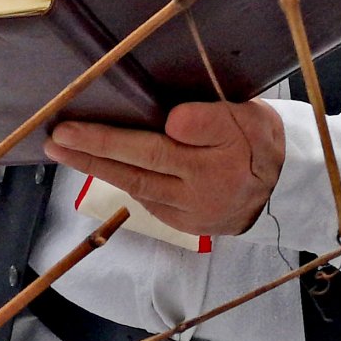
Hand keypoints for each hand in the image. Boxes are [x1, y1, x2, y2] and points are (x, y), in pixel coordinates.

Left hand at [45, 100, 286, 241]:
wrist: (284, 192)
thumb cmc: (261, 142)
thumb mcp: (251, 117)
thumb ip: (211, 118)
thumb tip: (172, 122)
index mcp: (223, 152)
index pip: (174, 136)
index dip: (128, 131)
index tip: (89, 115)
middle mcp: (203, 186)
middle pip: (142, 165)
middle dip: (95, 148)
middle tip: (57, 135)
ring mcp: (192, 210)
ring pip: (137, 186)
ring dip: (96, 167)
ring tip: (62, 149)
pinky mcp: (185, 225)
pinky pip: (147, 201)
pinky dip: (120, 182)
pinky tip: (96, 165)